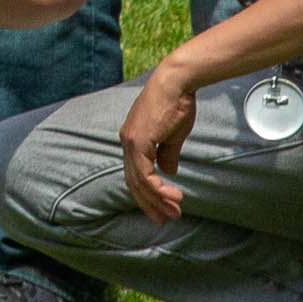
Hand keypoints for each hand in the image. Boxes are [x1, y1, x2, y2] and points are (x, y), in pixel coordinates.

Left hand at [117, 67, 197, 222]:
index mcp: (132, 139)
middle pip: (134, 182)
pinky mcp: (139, 141)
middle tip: (165, 219)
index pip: (135, 173)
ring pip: (138, 181)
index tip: (162, 208)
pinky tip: (173, 195)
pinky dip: (157, 189)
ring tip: (174, 212)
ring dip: (156, 200)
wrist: (176, 82)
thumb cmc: (176, 103)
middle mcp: (126, 141)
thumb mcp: (172, 135)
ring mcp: (130, 141)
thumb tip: (168, 172)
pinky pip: (145, 174)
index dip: (147, 193)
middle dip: (150, 203)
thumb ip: (167, 154)